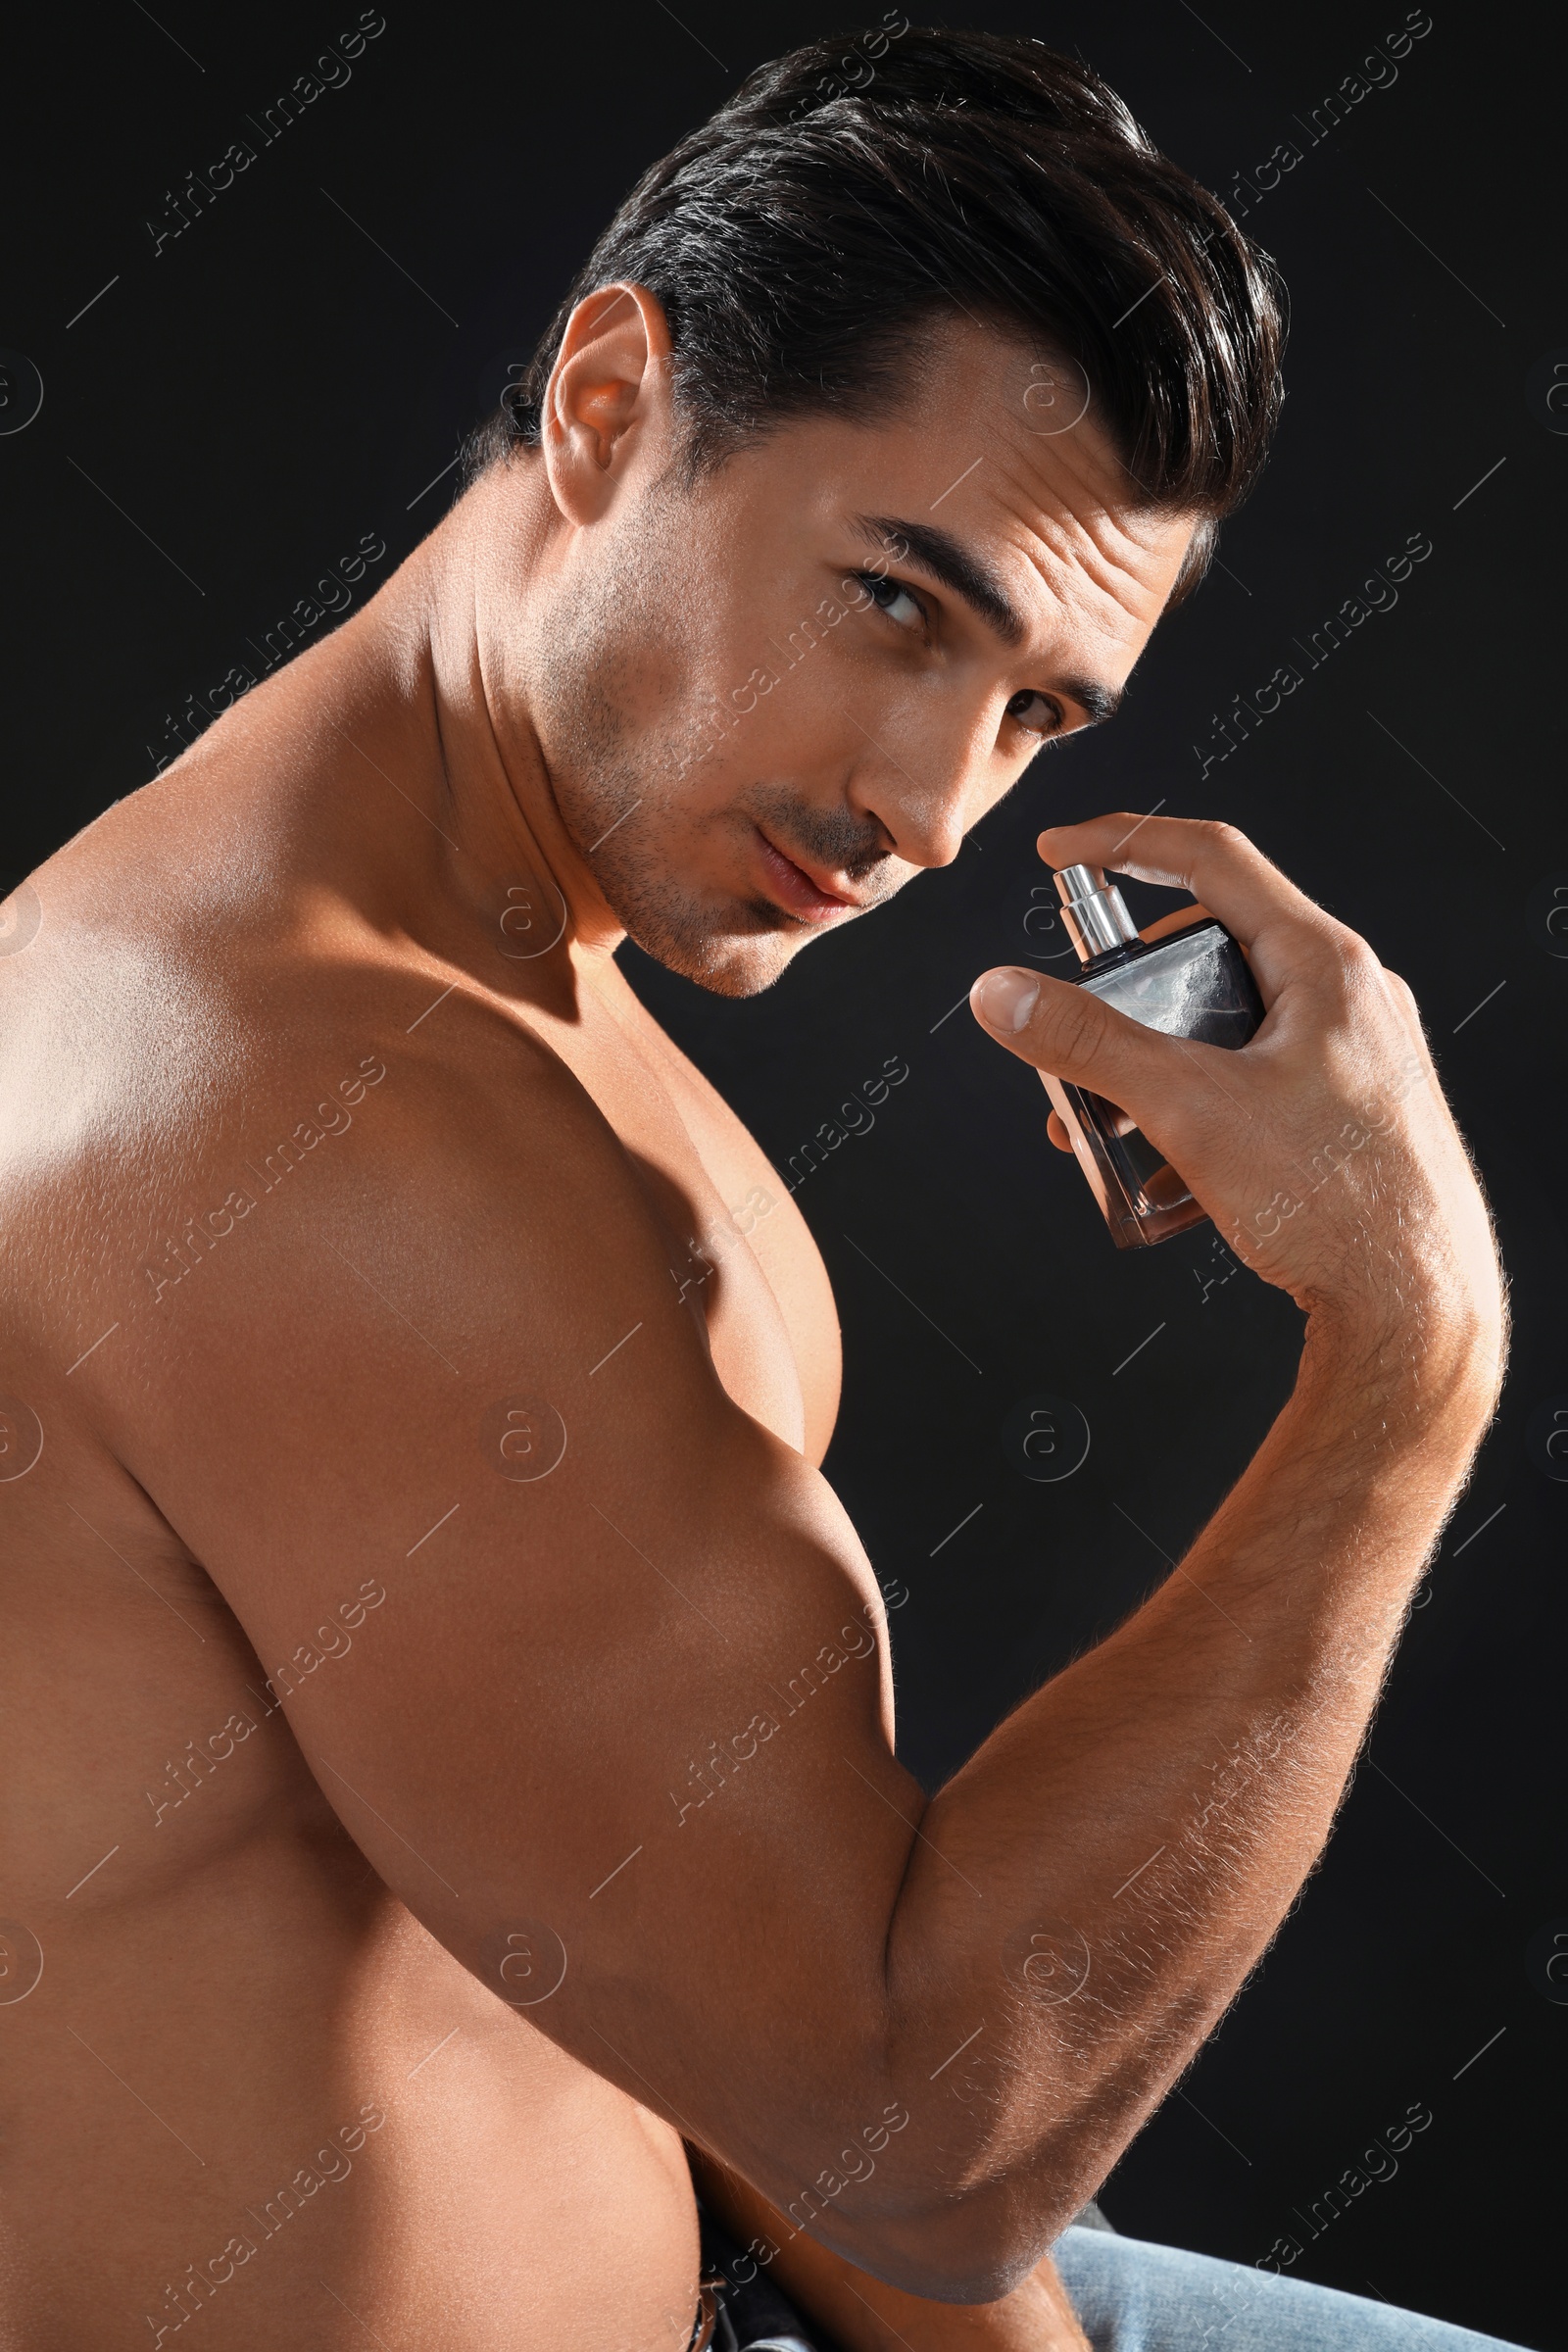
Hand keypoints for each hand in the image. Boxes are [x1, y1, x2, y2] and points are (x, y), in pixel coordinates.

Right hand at [970, 815, 1504, 1379]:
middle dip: (1128, 994)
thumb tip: (1006, 993)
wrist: (1415, 1309)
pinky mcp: (1350, 1112)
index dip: (1125, 842)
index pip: (1214, 859)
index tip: (1062, 851)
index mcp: (1325, 965)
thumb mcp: (1188, 1110)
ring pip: (1229, 1023)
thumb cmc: (1340, 1207)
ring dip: (1156, 1062)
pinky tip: (1164, 1168)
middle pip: (1212, 949)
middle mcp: (1350, 997)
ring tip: (1108, 1120)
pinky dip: (1197, 1105)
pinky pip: (1255, 1079)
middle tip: (1079, 1032)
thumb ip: (1087, 1044)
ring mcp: (1355, 1055)